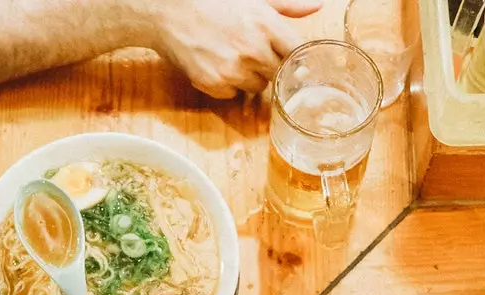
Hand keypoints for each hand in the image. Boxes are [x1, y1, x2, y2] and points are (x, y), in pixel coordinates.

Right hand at [147, 0, 322, 98]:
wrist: (168, 12)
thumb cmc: (211, 1)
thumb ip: (288, 4)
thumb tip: (317, 6)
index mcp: (266, 24)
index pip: (297, 53)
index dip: (294, 57)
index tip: (289, 57)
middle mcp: (253, 49)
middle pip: (279, 74)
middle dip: (270, 65)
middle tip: (253, 52)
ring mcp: (234, 70)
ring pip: (258, 87)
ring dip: (250, 77)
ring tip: (233, 57)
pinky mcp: (215, 84)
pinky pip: (233, 94)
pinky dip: (228, 85)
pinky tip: (217, 66)